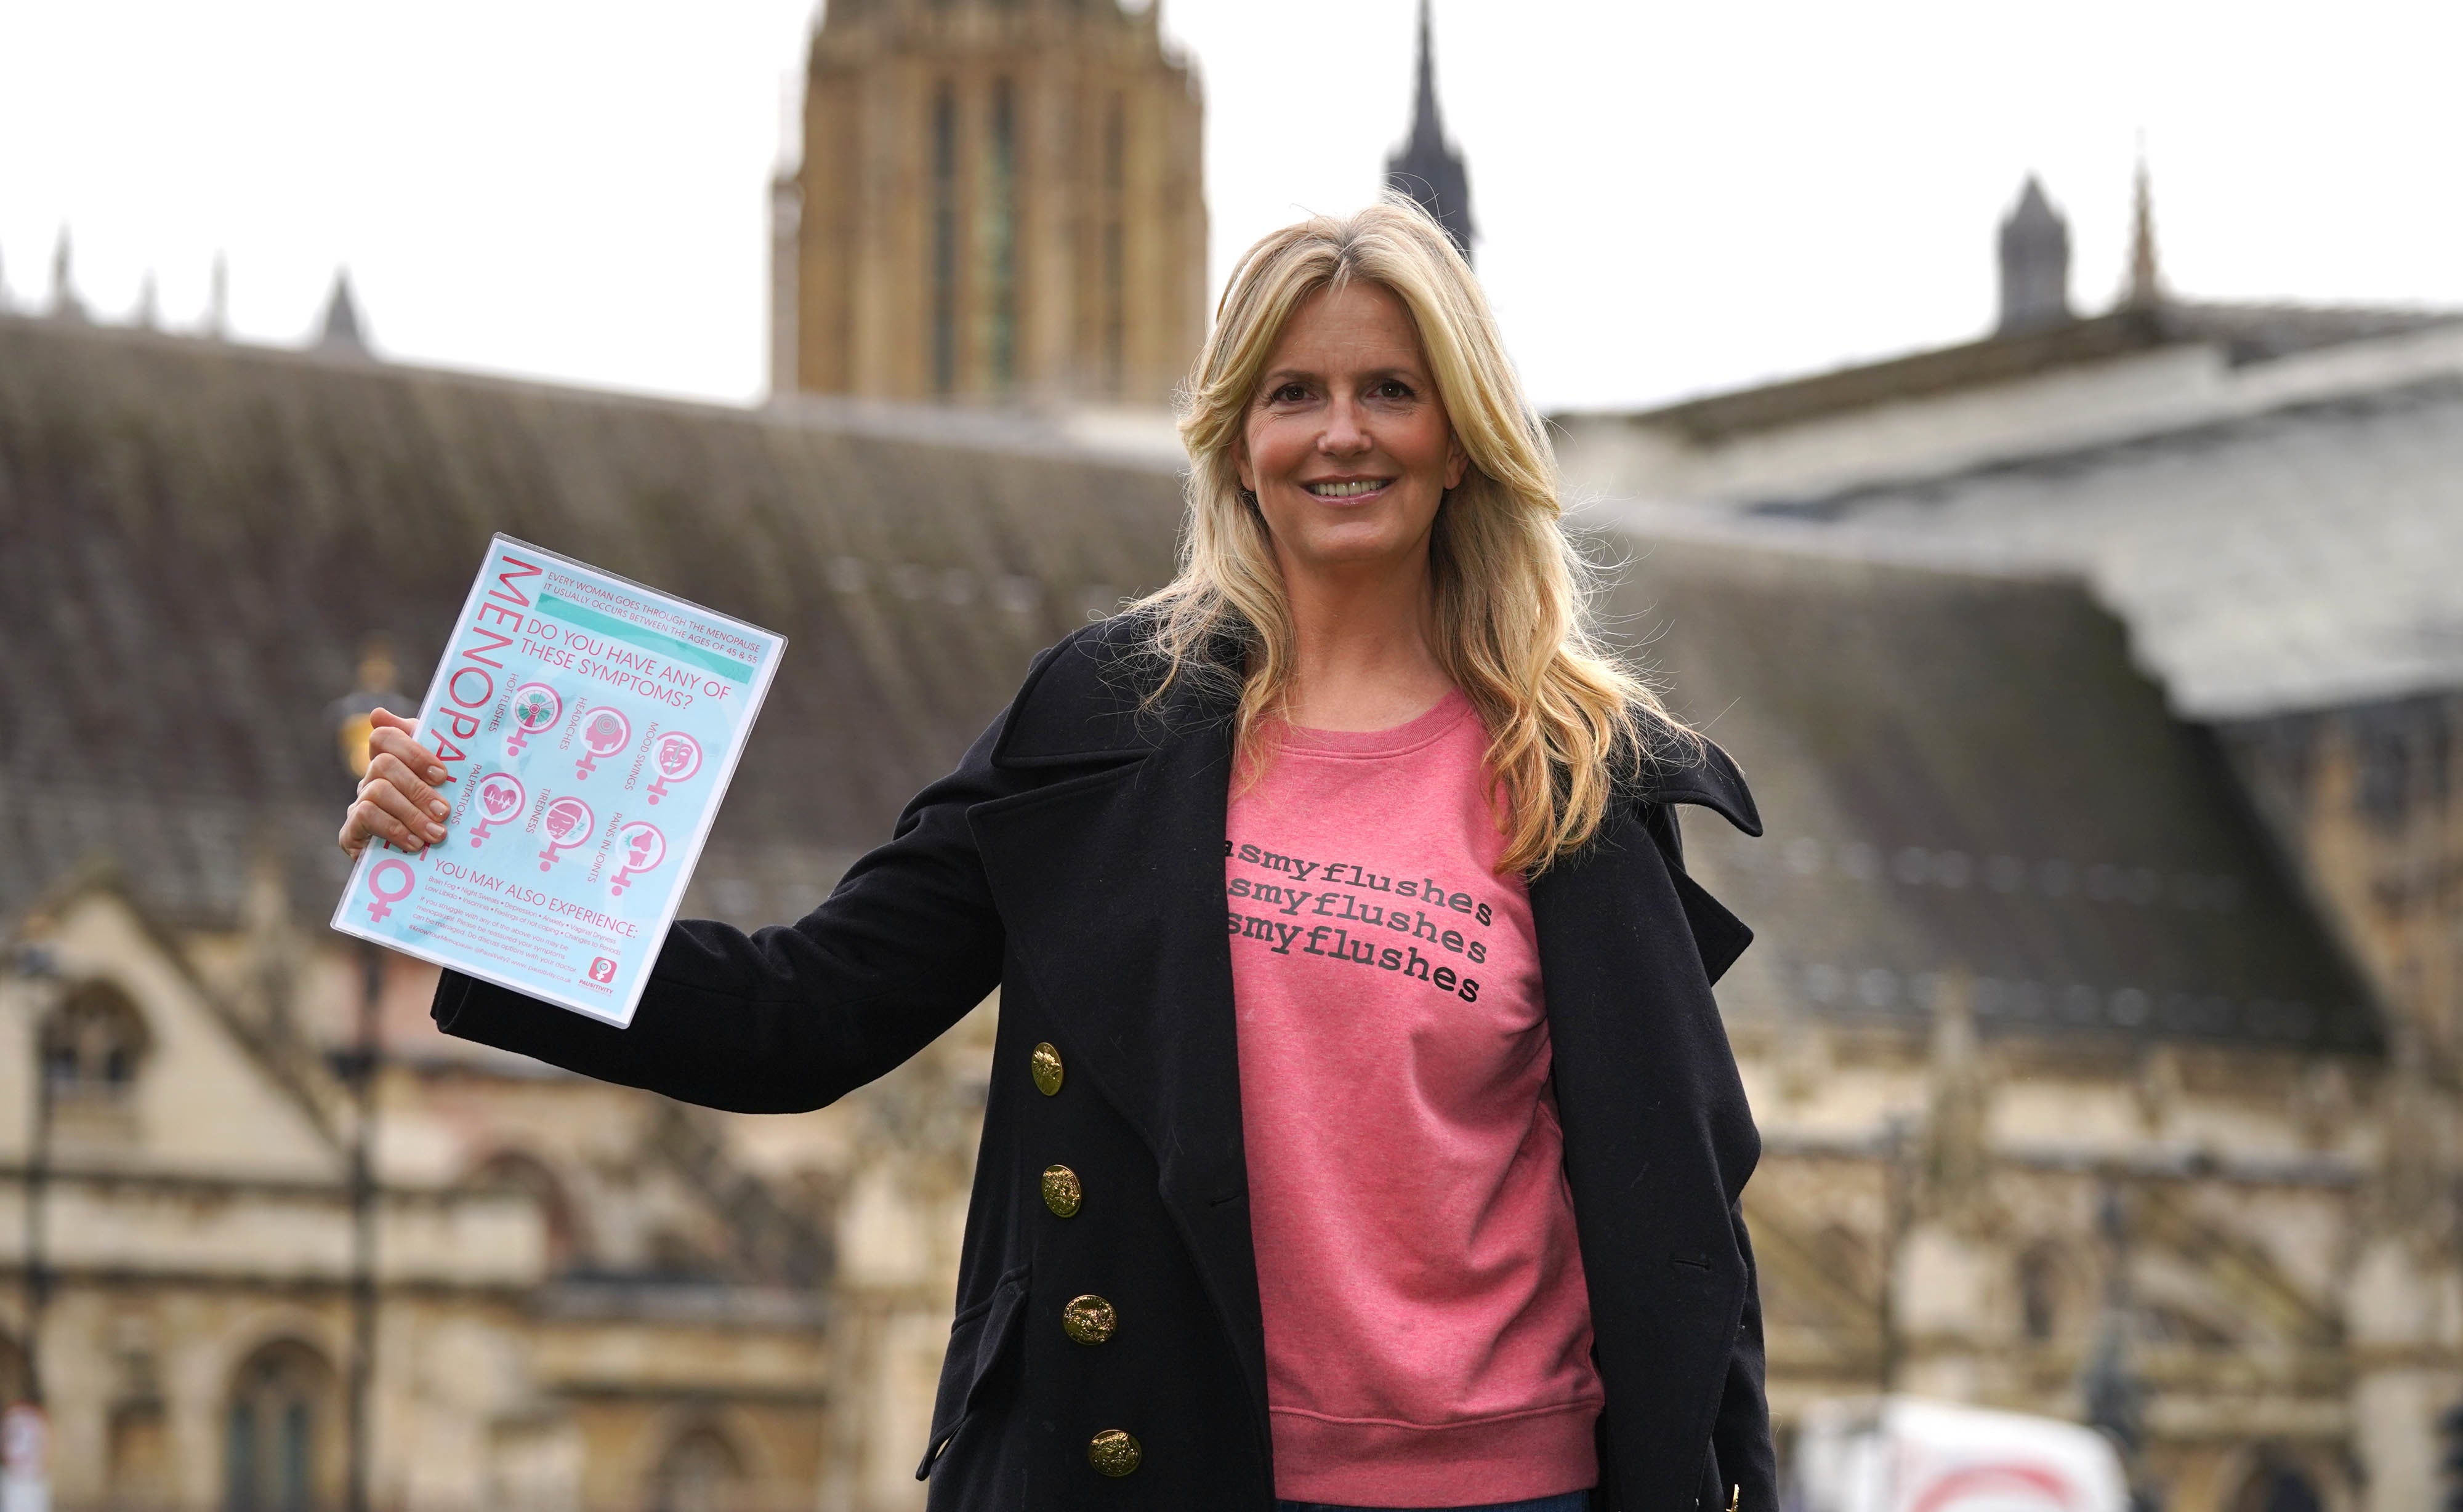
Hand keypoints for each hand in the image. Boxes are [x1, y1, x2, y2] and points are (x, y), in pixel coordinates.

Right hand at [338, 709, 451, 858]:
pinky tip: (415, 844)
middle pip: (383, 764)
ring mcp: (358, 804)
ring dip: (411, 813)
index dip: (413, 751)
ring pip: (377, 791)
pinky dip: (394, 829)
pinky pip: (366, 817)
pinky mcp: (351, 832)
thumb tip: (384, 713)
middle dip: (419, 788)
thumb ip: (435, 750)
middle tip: (445, 812)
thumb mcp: (444, 786)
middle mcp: (371, 779)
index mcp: (392, 762)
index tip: (442, 775)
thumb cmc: (436, 820)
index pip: (385, 736)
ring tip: (437, 834)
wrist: (420, 868)